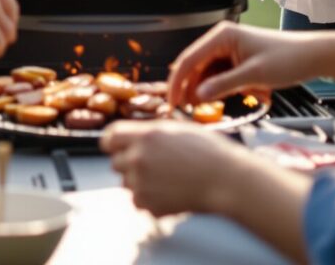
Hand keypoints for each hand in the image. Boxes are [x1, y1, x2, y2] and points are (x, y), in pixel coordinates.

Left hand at [102, 121, 249, 216]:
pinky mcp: (148, 204)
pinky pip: (139, 202)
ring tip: (167, 179)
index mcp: (145, 136)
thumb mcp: (177, 129)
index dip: (114, 143)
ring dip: (140, 182)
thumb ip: (150, 133)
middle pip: (116, 163)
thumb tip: (135, 137)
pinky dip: (150, 200)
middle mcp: (138, 158)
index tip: (119, 147)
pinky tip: (170, 192)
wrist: (226, 180)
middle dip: (130, 164)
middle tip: (155, 165)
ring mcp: (141, 183)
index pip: (109, 138)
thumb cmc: (209, 152)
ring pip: (127, 184)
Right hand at [168, 22, 325, 105]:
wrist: (313, 56)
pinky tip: (219, 100)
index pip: (189, 59)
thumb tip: (197, 96)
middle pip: (194, 67)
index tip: (171, 103)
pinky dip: (217, 89)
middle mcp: (221, 40)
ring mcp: (228, 50)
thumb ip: (224, 85)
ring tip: (202, 110)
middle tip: (186, 112)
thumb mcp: (254, 75)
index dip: (177, 82)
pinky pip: (218, 76)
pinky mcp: (236, 60)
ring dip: (204, 91)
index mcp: (222, 36)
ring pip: (205, 74)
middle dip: (189, 89)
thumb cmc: (288, 59)